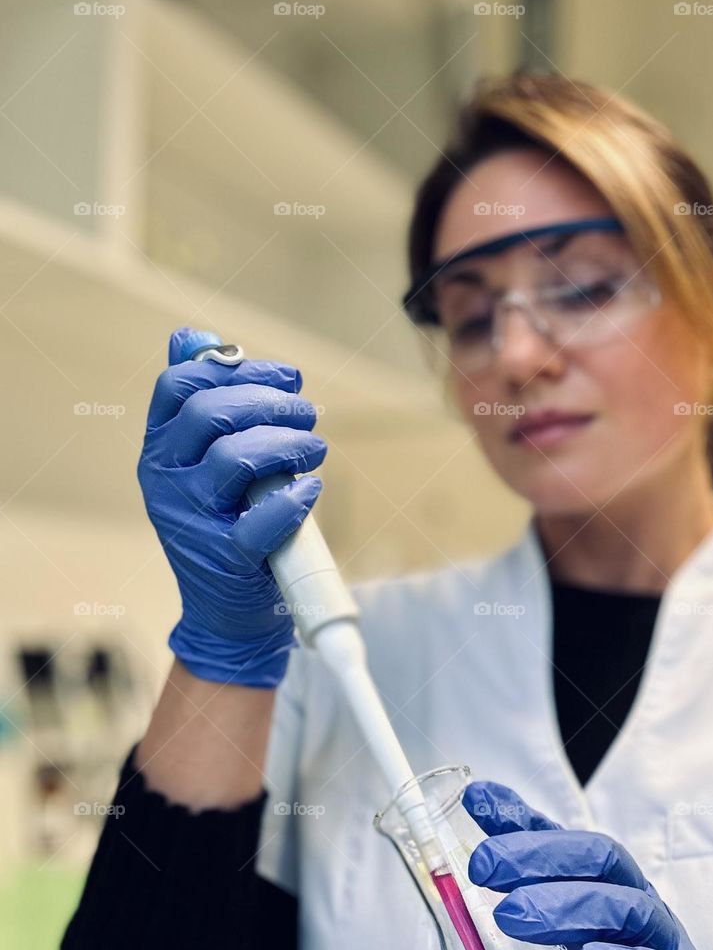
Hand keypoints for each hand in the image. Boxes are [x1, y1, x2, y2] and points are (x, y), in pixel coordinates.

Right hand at [137, 327, 327, 686]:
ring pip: (236, 458)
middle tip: (310, 411)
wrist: (225, 612)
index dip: (237, 369)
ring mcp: (190, 520)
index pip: (179, 386)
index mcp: (159, 449)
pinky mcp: (223, 558)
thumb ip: (201, 403)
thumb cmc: (225, 525)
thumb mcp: (202, 464)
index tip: (285, 377)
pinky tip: (310, 488)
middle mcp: (164, 481)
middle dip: (270, 402)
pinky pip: (261, 518)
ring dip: (289, 443)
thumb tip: (192, 337)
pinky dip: (294, 498)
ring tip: (316, 446)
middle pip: (210, 413)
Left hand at [403, 781, 712, 949]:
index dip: (521, 817)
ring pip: (629, 905)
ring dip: (570, 903)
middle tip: (483, 868)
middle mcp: (634, 912)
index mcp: (596, 899)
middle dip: (539, 852)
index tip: (476, 799)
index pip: (561, 842)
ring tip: (515, 915)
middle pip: (597, 857)